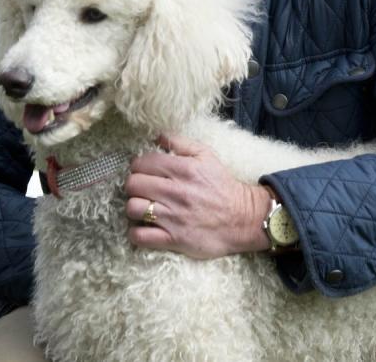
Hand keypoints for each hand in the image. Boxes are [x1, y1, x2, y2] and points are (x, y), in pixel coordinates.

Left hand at [124, 134, 272, 257]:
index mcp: (183, 169)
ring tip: (143, 207)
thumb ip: (180, 142)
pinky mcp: (173, 239)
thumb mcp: (207, 156)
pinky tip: (144, 227)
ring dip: (134, 208)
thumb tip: (156, 135)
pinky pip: (139, 236)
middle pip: (132, 184)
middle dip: (134, 185)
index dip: (138, 166)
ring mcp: (173, 216)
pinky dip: (136, 232)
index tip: (144, 171)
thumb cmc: (222, 185)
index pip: (141, 163)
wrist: (243, 218)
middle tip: (143, 189)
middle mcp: (175, 191)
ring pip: (132, 208)